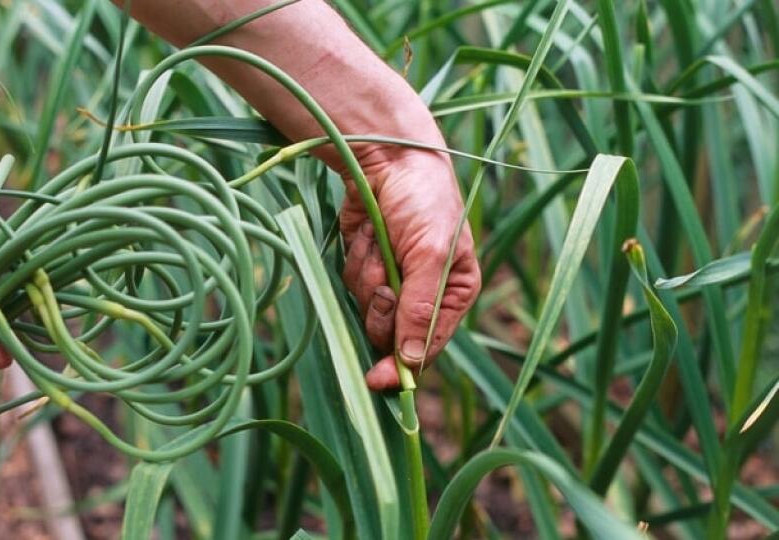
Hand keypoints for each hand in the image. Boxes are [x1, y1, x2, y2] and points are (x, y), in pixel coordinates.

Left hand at [340, 149, 480, 390]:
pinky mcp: (364, 265)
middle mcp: (424, 294)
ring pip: (365, 309)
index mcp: (455, 293)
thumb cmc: (422, 199)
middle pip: (390, 335)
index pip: (427, 348)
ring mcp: (392, 280)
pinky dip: (354, 259)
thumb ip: (421, 308)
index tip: (378, 381)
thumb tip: (412, 361)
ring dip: (366, 274)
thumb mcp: (431, 252)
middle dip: (380, 306)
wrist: (386, 156)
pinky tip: (366, 233)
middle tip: (385, 277)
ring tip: (379, 240)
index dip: (402, 367)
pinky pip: (349, 283)